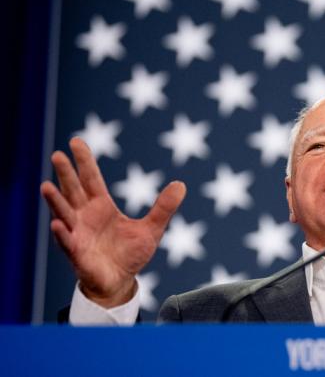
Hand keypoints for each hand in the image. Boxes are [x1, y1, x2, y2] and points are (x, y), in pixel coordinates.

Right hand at [40, 137, 185, 307]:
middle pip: (73, 190)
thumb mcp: (152, 228)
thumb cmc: (131, 253)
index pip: (90, 178)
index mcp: (101, 206)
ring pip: (63, 213)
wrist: (120, 281)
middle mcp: (85, 215)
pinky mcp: (76, 253)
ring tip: (46, 186)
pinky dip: (61, 233)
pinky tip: (57, 224)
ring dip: (55, 200)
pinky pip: (66, 242)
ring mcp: (78, 233)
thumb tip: (181, 184)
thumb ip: (164, 207)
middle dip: (65, 174)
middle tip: (57, 155)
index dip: (84, 160)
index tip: (76, 140)